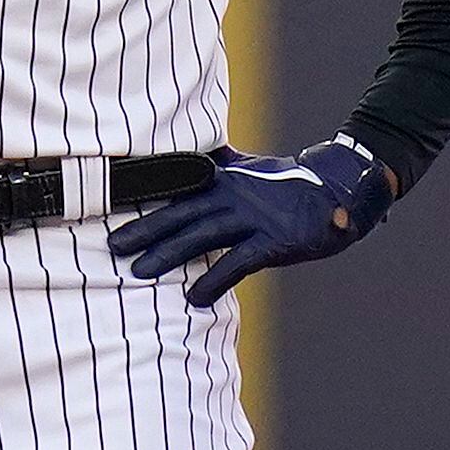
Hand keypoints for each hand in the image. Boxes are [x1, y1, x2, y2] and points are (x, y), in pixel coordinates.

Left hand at [107, 135, 394, 307]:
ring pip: (201, 237)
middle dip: (143, 230)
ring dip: (169, 254)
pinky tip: (194, 298)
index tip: (108, 210)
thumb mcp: (250, 168)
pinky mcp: (273, 241)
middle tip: (111, 247)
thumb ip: (220, 164)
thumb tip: (197, 152)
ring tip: (139, 272)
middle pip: (179, 214)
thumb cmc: (290, 182)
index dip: (143, 202)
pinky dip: (215, 280)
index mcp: (222, 181)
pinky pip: (238, 263)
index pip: (174, 192)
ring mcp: (252, 219)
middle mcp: (231, 197)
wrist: (341, 189)